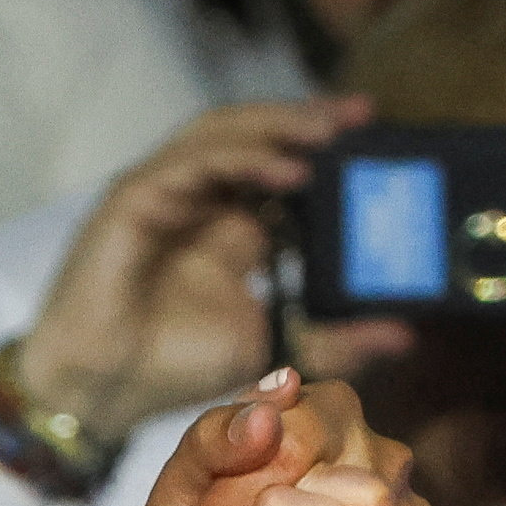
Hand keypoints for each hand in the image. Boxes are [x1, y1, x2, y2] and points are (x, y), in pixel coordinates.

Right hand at [19, 100, 370, 438]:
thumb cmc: (169, 366)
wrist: (99, 391)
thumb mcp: (275, 347)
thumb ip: (336, 338)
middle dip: (306, 119)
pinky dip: (239, 159)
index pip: (278, 161)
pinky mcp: (133, 199)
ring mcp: (162, 191)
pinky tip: (283, 169)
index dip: (321, 143)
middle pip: (252, 133)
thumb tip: (407, 333)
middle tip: (360, 115)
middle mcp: (195, 196)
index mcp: (226, 221)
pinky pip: (190, 164)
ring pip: (220, 134)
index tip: (374, 136)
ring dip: (275, 126)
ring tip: (326, 131)